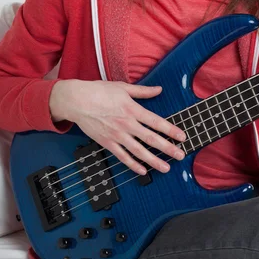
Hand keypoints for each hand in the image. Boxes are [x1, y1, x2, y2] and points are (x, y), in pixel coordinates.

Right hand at [49, 79, 186, 174]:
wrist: (77, 100)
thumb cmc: (99, 91)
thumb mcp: (123, 87)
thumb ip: (143, 91)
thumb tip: (159, 89)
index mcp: (132, 109)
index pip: (156, 122)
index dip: (170, 130)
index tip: (182, 137)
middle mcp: (127, 124)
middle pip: (151, 138)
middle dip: (167, 148)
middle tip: (180, 155)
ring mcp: (117, 135)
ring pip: (138, 151)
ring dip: (153, 160)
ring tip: (165, 168)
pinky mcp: (107, 142)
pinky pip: (122, 156)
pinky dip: (133, 164)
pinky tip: (143, 171)